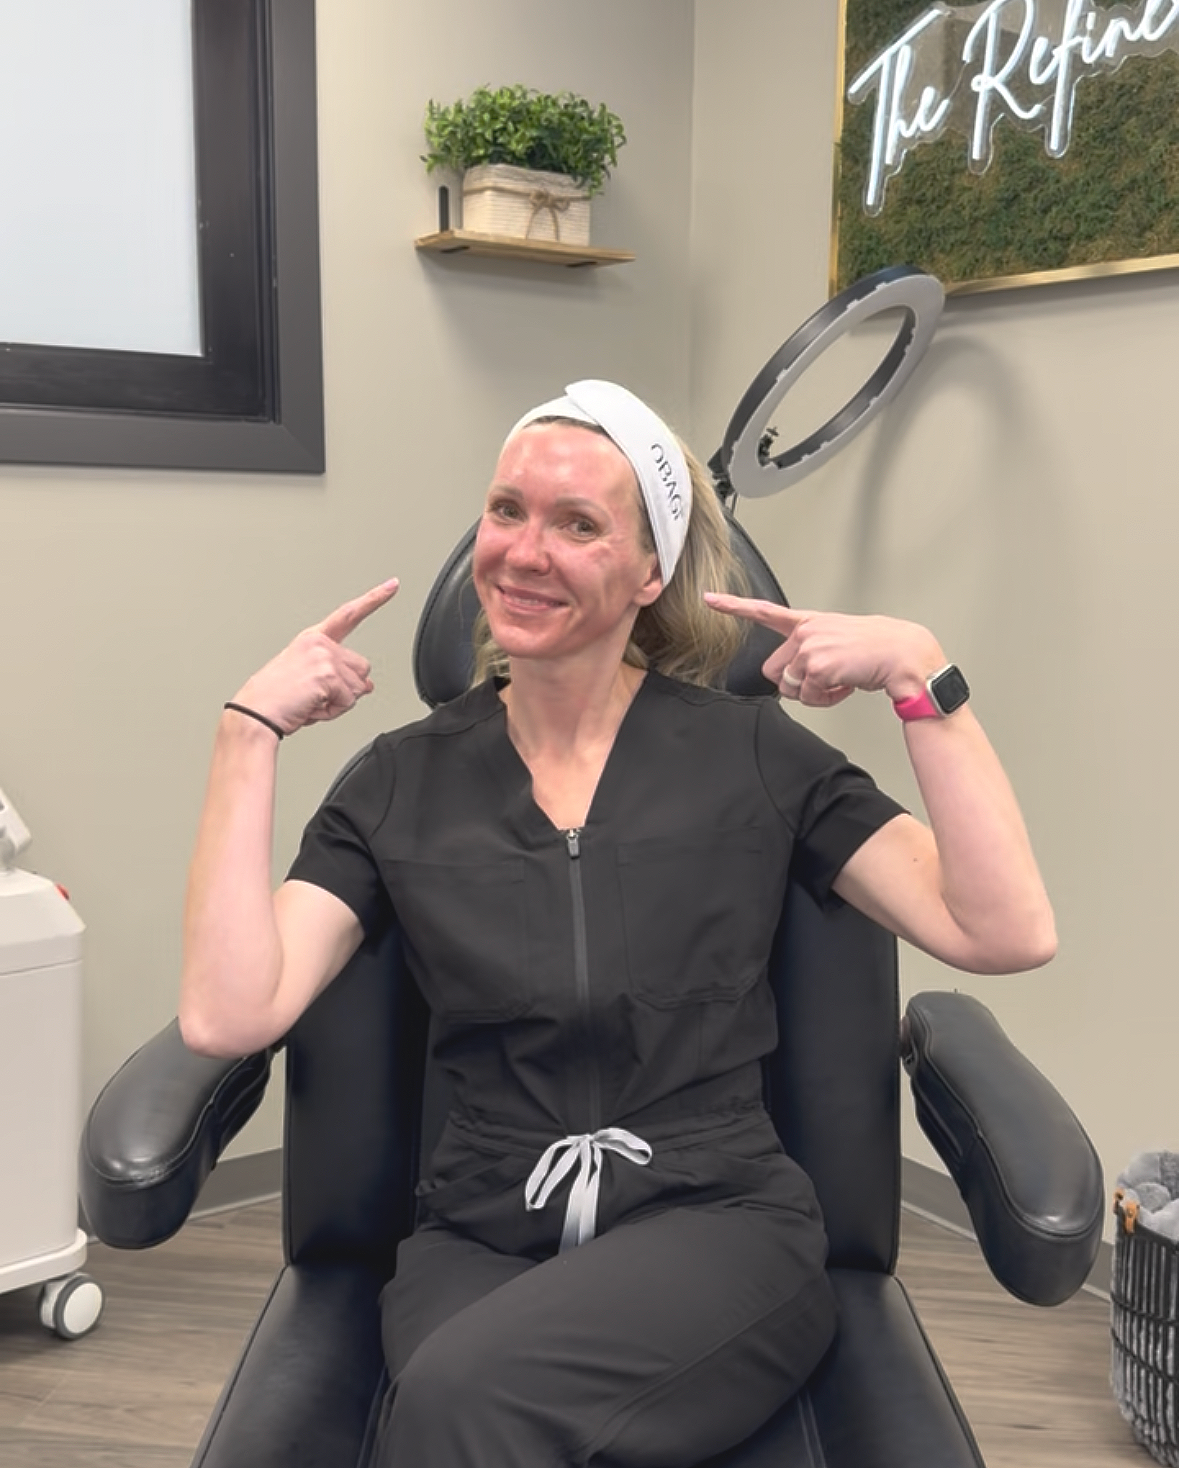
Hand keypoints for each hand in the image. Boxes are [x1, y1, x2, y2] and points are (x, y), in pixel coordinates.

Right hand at [229, 579, 399, 734]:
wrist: (255, 713)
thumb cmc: (275, 699)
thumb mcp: (309, 680)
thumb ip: (339, 675)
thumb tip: (368, 685)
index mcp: (312, 639)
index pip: (349, 615)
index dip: (374, 599)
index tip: (393, 584)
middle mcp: (319, 643)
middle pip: (362, 668)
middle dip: (347, 688)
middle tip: (317, 695)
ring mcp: (324, 656)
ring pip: (358, 687)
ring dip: (339, 702)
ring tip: (311, 702)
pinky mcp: (327, 674)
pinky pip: (348, 701)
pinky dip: (333, 711)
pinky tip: (311, 707)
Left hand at [703, 593, 943, 707]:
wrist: (902, 653)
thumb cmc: (876, 650)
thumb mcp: (837, 644)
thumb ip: (809, 654)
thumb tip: (793, 680)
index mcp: (809, 622)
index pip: (764, 611)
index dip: (733, 606)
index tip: (710, 599)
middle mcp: (805, 631)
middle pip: (774, 671)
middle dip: (796, 684)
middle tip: (825, 679)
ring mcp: (809, 646)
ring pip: (791, 687)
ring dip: (815, 693)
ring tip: (840, 680)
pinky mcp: (816, 665)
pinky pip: (808, 696)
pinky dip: (827, 699)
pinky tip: (846, 684)